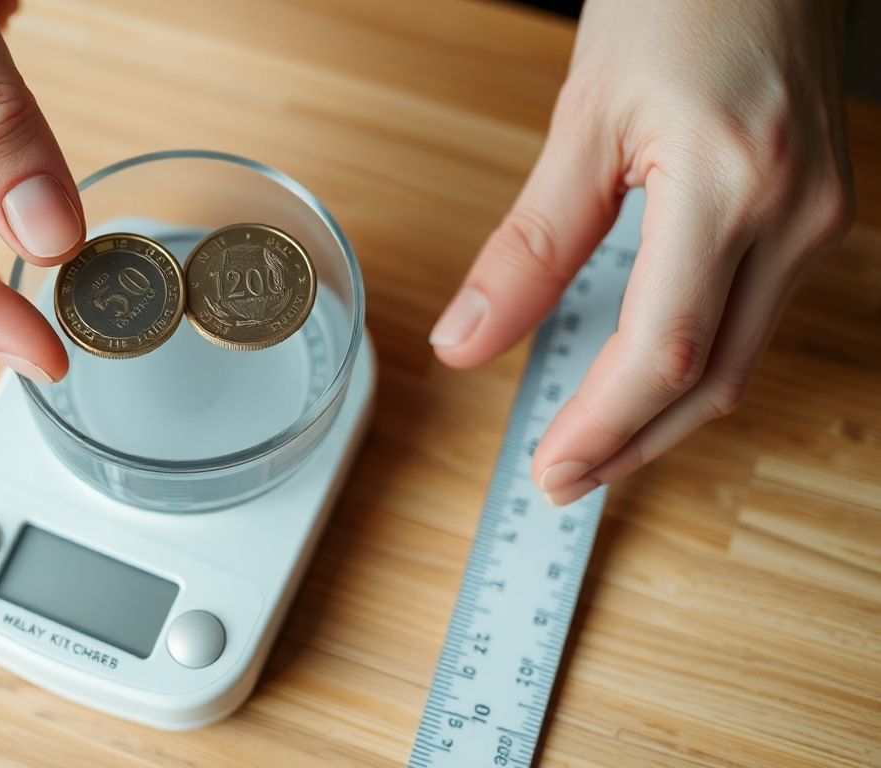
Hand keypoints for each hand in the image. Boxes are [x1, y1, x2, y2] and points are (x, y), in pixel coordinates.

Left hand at [429, 0, 853, 504]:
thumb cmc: (679, 1)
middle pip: (712, 378)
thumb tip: (464, 343)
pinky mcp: (819, 214)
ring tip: (590, 444)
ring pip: (740, 358)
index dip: (604, 426)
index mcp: (729, 186)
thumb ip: (528, 244)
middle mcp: (794, 216)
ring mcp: (819, 219)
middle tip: (562, 480)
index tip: (550, 469)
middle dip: (633, 444)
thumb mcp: (582, 120)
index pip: (663, 350)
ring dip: (662, 414)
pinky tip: (641, 376)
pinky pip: (754, 317)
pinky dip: (694, 362)